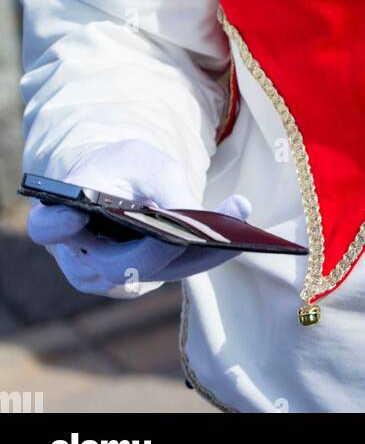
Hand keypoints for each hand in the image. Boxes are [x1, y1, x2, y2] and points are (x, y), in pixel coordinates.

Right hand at [27, 139, 250, 296]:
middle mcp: (80, 256)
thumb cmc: (125, 167)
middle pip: (116, 262)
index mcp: (63, 216)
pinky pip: (173, 274)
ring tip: (235, 225)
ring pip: (152, 273)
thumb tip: (192, 216)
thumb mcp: (144, 160)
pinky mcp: (140, 282)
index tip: (73, 215)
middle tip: (200, 230)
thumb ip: (162, 185)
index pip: (48, 227)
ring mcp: (107, 277)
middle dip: (160, 247)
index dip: (56, 225)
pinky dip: (204, 258)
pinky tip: (237, 238)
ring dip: (196, 255)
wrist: (123, 185)